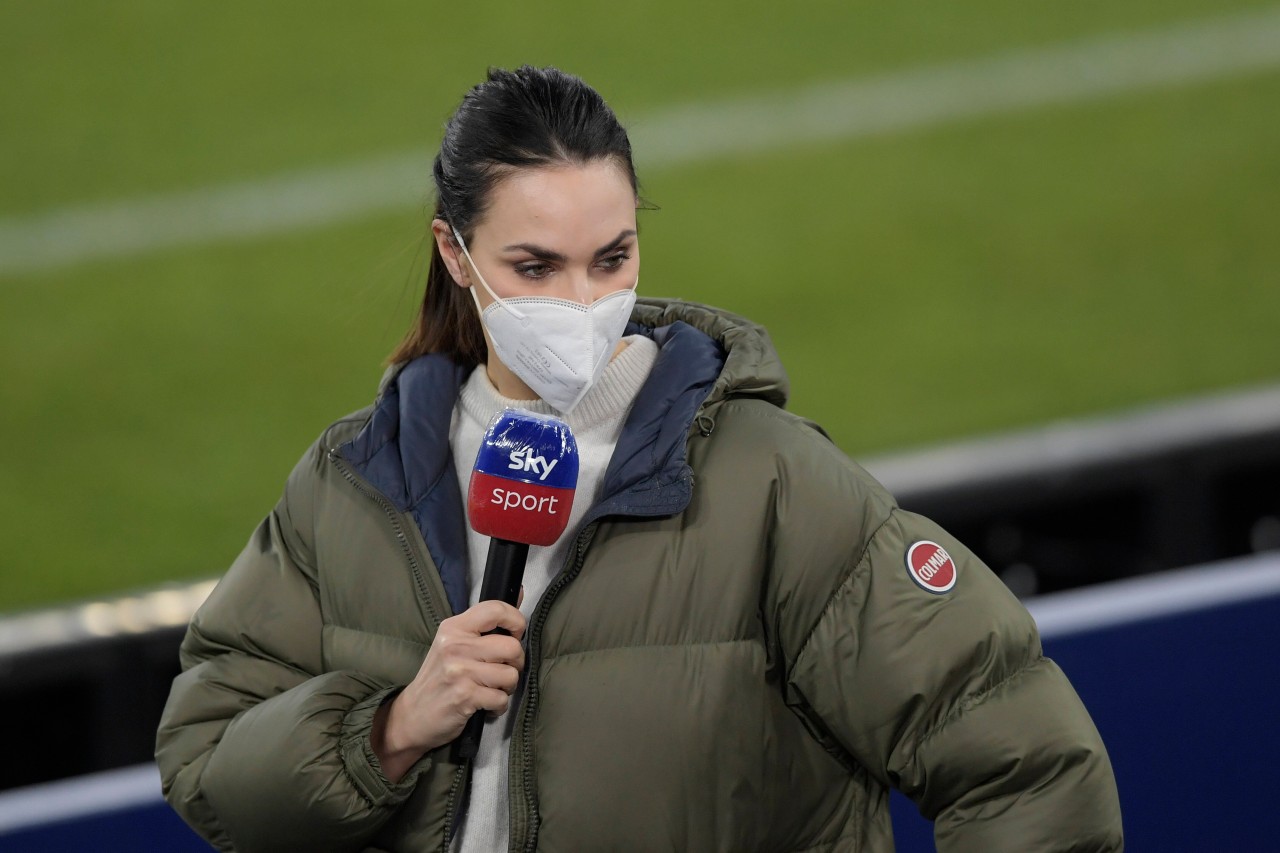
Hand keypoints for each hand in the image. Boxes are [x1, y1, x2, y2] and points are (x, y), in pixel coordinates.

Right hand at [372, 599, 525, 781]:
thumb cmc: (437, 678)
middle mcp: (455, 646)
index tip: (516, 634)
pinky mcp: (464, 697)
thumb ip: (485, 624)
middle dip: (516, 663)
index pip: (494, 609)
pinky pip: (502, 699)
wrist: (411, 715)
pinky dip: (498, 706)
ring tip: (491, 689)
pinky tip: (485, 705)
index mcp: (453, 628)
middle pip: (511, 647)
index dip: (516, 620)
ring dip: (507, 688)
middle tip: (502, 671)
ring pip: (511, 675)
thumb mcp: (453, 644)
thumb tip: (519, 592)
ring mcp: (459, 672)